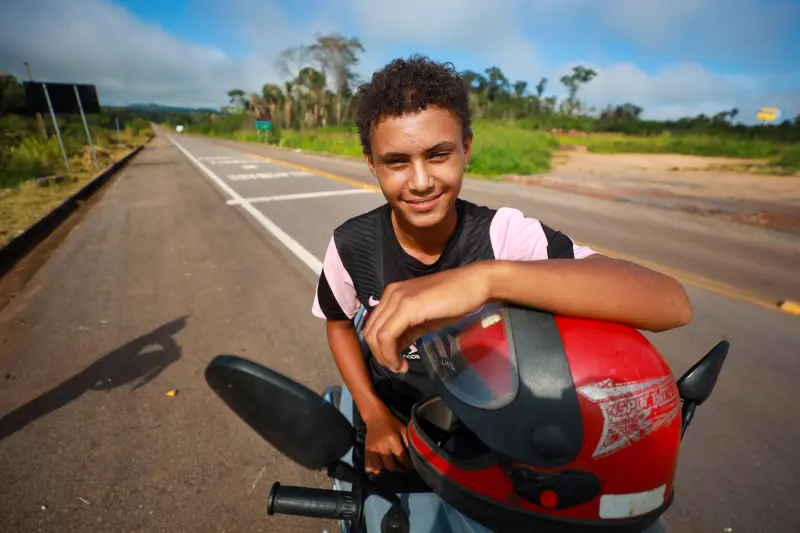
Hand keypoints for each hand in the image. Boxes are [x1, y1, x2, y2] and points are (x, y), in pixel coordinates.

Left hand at [362, 263, 491, 372]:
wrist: (474, 285)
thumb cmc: (453, 300)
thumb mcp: (424, 319)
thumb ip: (407, 331)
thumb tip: (394, 350)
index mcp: (392, 295)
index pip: (373, 326)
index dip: (379, 349)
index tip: (395, 362)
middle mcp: (390, 294)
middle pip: (370, 331)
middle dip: (380, 355)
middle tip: (397, 367)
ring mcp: (398, 299)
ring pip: (376, 335)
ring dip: (384, 357)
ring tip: (400, 367)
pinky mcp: (407, 307)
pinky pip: (387, 335)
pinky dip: (390, 354)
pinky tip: (403, 362)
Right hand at [364, 408, 411, 473]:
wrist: (375, 417)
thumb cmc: (391, 422)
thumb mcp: (402, 429)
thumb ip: (407, 441)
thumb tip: (413, 455)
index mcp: (392, 440)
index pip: (402, 458)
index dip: (408, 465)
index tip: (412, 466)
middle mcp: (382, 447)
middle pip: (391, 466)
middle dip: (399, 468)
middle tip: (403, 467)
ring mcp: (373, 450)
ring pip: (380, 468)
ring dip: (388, 469)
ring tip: (393, 466)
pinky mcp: (366, 451)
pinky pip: (369, 465)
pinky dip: (374, 470)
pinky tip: (380, 469)